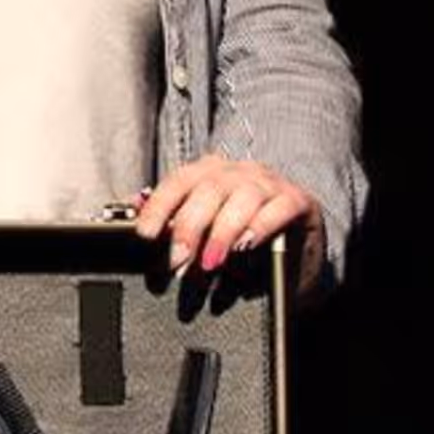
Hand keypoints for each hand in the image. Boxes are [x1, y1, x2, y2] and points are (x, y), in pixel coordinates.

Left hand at [133, 154, 325, 297]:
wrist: (299, 250)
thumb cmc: (245, 239)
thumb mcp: (206, 231)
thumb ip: (173, 220)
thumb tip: (134, 212)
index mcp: (210, 172)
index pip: (178, 181)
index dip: (159, 206)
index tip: (145, 234)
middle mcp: (239, 171)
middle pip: (208, 189)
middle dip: (188, 226)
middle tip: (177, 260)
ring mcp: (270, 183)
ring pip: (242, 197)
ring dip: (222, 232)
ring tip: (209, 262)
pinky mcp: (298, 201)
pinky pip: (279, 207)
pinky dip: (260, 225)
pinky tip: (247, 244)